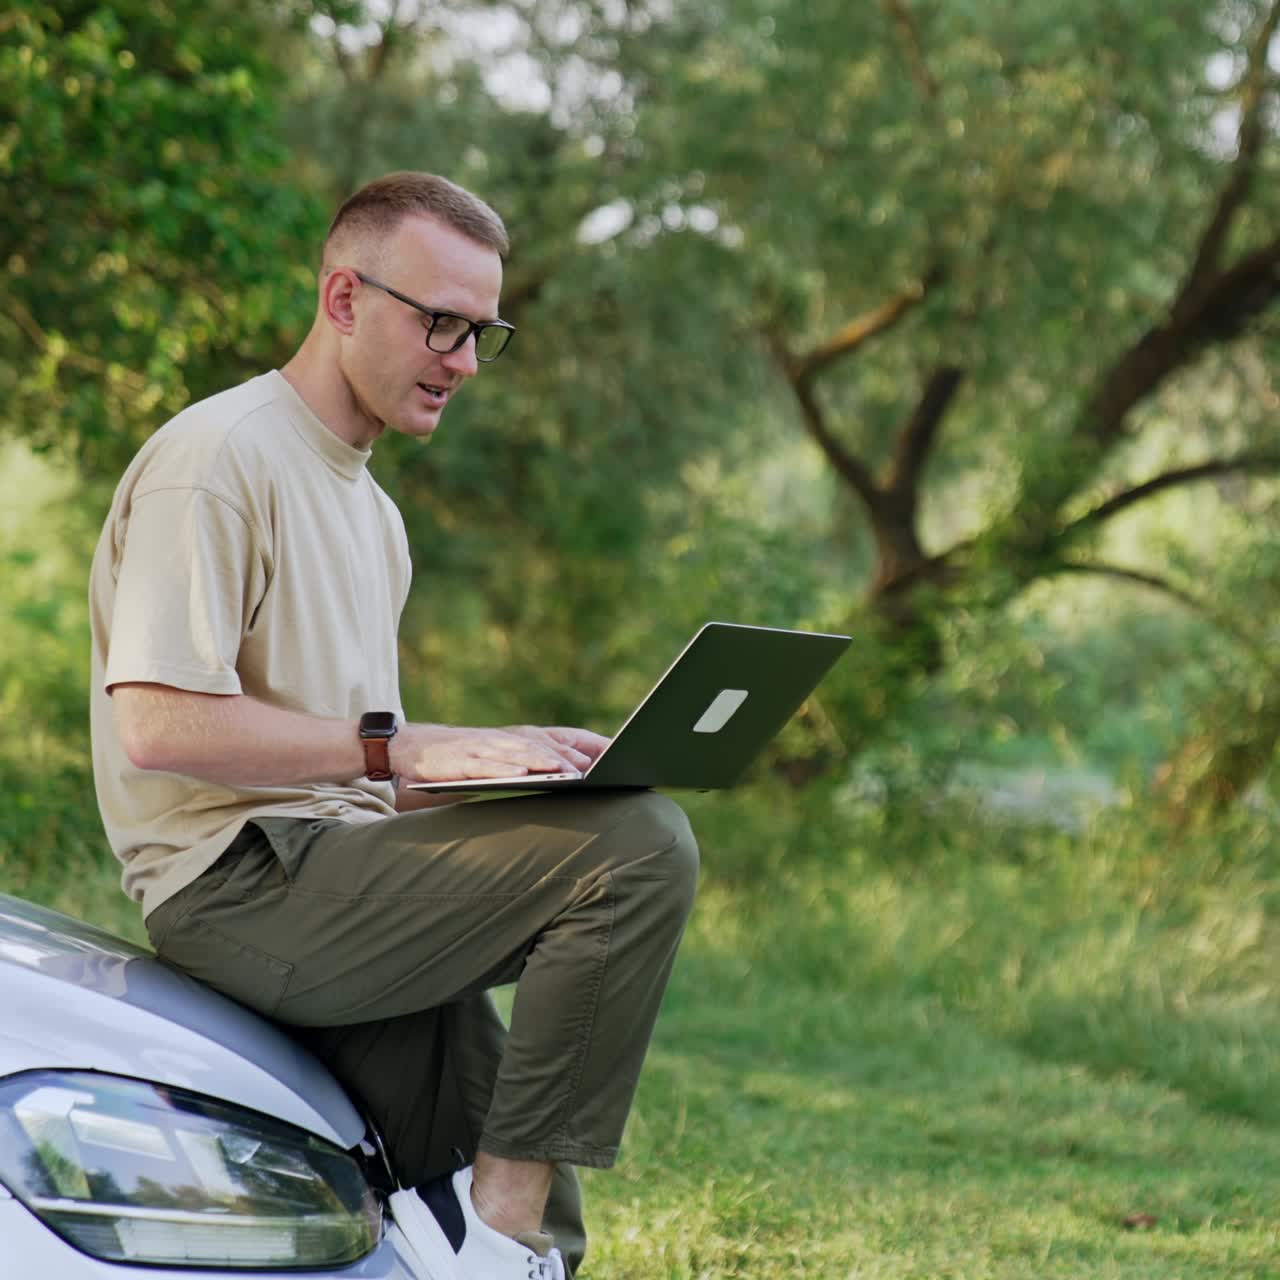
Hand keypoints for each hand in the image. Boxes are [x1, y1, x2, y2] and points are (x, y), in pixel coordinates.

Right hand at [392, 723, 605, 782]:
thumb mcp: (499, 760)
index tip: (614, 754)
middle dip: (570, 755)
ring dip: (544, 761)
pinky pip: (486, 765)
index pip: (558, 738)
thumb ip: (529, 765)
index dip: (585, 745)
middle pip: (544, 745)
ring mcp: (483, 748)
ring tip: (567, 770)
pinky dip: (504, 768)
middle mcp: (504, 739)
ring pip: (519, 753)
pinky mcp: (461, 760)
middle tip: (597, 766)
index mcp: (517, 738)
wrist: (411, 747)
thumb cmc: (462, 758)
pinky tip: (521, 774)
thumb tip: (570, 777)